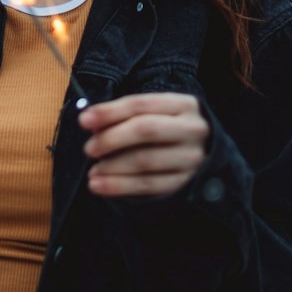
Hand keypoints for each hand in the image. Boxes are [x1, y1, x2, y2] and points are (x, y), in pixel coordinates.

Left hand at [79, 92, 210, 197]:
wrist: (207, 154)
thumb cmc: (170, 129)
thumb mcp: (156, 114)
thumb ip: (125, 115)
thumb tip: (90, 122)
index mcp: (183, 105)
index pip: (141, 105)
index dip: (109, 112)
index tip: (84, 121)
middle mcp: (192, 129)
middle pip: (145, 130)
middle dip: (111, 139)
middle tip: (89, 149)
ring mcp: (192, 158)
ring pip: (145, 161)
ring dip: (112, 166)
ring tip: (92, 171)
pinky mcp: (186, 182)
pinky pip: (149, 185)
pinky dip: (120, 186)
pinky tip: (100, 186)